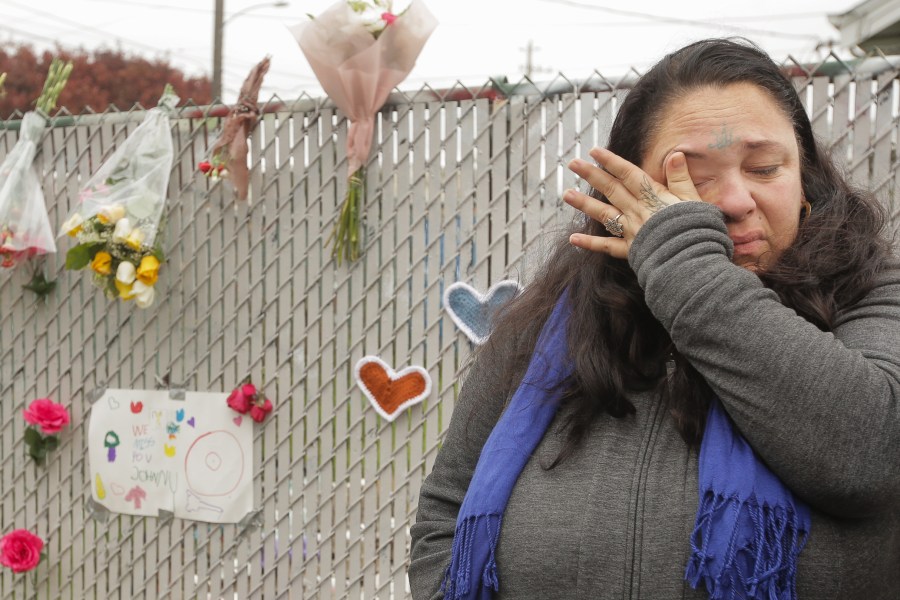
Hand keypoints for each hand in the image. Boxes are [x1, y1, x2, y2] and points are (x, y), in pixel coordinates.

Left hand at [563, 147, 701, 258]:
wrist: (693, 261)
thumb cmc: (697, 229)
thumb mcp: (693, 200)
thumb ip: (680, 178)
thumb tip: (675, 155)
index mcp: (653, 197)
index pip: (628, 174)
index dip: (611, 161)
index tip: (594, 151)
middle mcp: (637, 211)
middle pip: (611, 190)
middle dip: (591, 175)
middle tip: (572, 164)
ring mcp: (632, 231)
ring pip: (604, 214)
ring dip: (584, 204)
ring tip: (566, 194)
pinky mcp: (630, 251)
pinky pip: (607, 246)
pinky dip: (589, 243)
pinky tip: (572, 238)